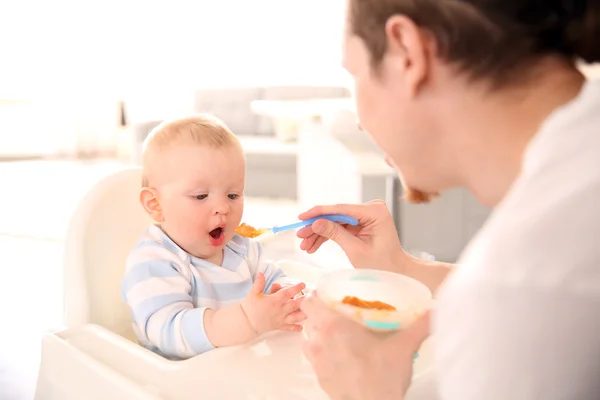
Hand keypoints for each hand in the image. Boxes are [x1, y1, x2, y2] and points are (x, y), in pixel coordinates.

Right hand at [241, 273, 306, 333]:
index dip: (296, 288)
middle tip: (312, 296)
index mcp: (274, 301)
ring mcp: (280, 319)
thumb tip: (261, 273)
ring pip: (295, 317)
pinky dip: (295, 328)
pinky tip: (301, 328)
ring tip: (311, 311)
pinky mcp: (278, 326)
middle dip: (304, 300)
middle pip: (295, 305)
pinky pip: (288, 327)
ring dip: (303, 314)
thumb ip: (259, 283)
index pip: (287, 293)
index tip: (303, 284)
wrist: (246, 322)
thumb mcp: (253, 293)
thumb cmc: (249, 308)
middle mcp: (279, 310)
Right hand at [297, 200, 405, 270]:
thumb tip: (316, 223)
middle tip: (300, 237)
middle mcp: (371, 209)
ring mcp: (366, 215)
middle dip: (317, 227)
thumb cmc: (382, 264)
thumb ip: (335, 234)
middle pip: (336, 214)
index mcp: (375, 212)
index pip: (341, 209)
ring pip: (336, 221)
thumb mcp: (355, 250)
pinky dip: (328, 236)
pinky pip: (341, 226)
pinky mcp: (361, 222)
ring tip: (305, 246)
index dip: (319, 212)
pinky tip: (314, 245)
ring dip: (320, 233)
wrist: (396, 271)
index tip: (302, 217)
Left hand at [302, 292, 429, 399]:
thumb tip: (435, 310)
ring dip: (319, 334)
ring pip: (309, 339)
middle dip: (321, 314)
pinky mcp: (319, 378)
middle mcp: (320, 341)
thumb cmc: (383, 376)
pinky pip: (313, 359)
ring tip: (338, 335)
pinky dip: (322, 354)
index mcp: (334, 326)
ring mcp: (317, 361)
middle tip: (340, 314)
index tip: (328, 296)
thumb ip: (421, 324)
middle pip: (309, 319)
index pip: (310, 302)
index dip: (316, 296)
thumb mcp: (405, 345)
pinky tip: (340, 356)